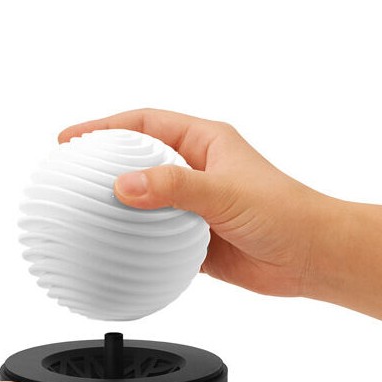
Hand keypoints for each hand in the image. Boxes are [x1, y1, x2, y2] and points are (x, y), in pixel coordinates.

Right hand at [59, 109, 330, 297]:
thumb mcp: (225, 191)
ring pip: (147, 204)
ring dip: (119, 210)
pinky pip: (158, 240)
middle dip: (105, 167)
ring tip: (82, 215)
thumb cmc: (285, 211)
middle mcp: (198, 171)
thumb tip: (124, 185)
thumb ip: (174, 187)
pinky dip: (138, 244)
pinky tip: (116, 250)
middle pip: (140, 162)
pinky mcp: (198, 241)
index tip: (72, 139)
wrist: (311, 256)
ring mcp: (196, 208)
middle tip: (69, 177)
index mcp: (205, 142)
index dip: (106, 127)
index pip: (145, 125)